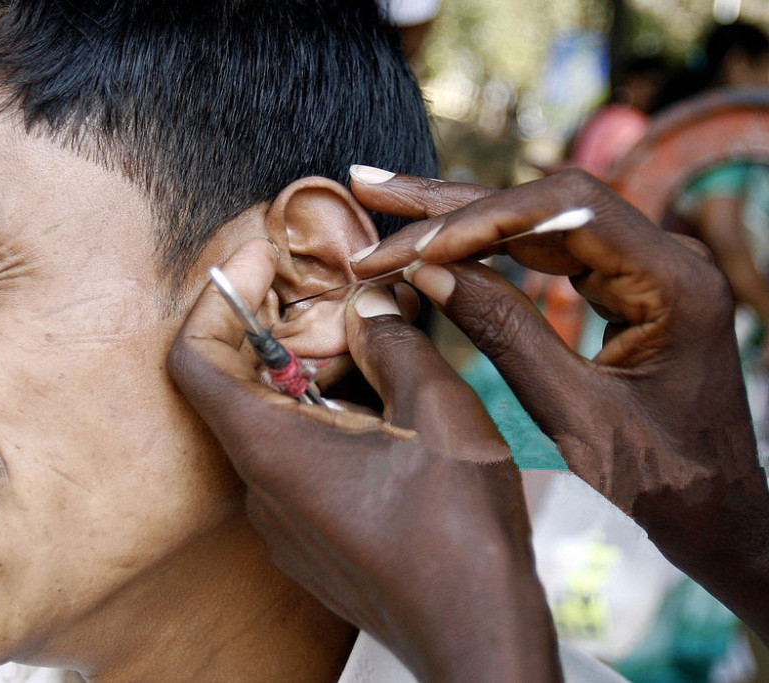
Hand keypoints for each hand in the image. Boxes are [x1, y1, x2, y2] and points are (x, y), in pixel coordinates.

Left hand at [168, 239, 560, 680]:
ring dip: (305, 374)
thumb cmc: (461, 533)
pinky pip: (292, 461)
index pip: (194, 359)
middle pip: (233, 386)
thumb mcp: (440, 414)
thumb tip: (366, 306)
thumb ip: (393, 345)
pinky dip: (317, 418)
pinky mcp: (306, 539)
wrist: (477, 637)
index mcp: (272, 451)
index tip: (257, 257)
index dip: (217, 298)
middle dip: (273, 328)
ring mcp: (280, 521)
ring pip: (268, 423)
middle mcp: (259, 488)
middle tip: (329, 291)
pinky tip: (377, 407)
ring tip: (367, 342)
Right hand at [350, 167, 768, 640]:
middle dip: (452, 201)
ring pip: (539, 221)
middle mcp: (663, 257)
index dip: (478, 221)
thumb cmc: (659, 477)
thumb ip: (504, 334)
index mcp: (672, 280)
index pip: (564, 211)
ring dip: (460, 217)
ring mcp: (642, 268)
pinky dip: (486, 249)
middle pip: (544, 201)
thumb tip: (429, 272)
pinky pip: (547, 251)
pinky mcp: (622, 287)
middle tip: (373, 187)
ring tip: (387, 207)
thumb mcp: (572, 412)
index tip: (411, 250)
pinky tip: (438, 245)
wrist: (715, 512)